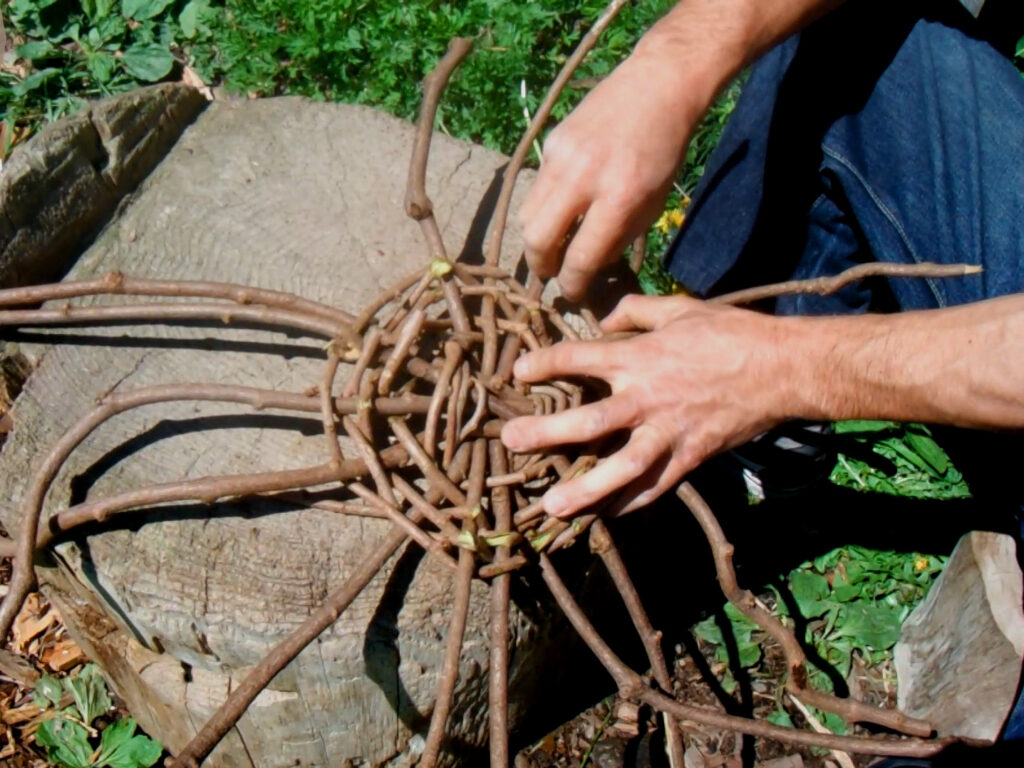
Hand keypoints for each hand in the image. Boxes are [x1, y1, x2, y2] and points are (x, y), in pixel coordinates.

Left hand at [501, 294, 800, 516]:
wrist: (783, 368)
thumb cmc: (730, 333)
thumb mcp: (679, 307)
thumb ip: (634, 311)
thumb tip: (603, 320)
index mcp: (640, 357)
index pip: (578, 358)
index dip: (543, 364)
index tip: (518, 373)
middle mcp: (647, 398)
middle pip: (587, 422)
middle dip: (545, 433)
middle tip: (511, 441)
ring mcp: (668, 433)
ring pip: (619, 469)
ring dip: (584, 489)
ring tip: (553, 507)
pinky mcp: (690, 457)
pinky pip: (656, 487)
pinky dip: (631, 503)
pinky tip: (608, 514)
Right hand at [518, 51, 699, 300]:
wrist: (658, 86)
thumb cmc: (664, 151)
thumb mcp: (653, 203)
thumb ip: (618, 238)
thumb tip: (588, 266)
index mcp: (618, 198)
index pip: (580, 259)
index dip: (573, 285)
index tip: (574, 292)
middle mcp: (584, 178)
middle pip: (538, 240)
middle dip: (541, 266)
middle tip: (552, 272)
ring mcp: (561, 158)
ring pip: (527, 216)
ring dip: (536, 239)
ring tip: (553, 244)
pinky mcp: (551, 143)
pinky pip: (536, 189)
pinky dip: (544, 208)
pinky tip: (562, 208)